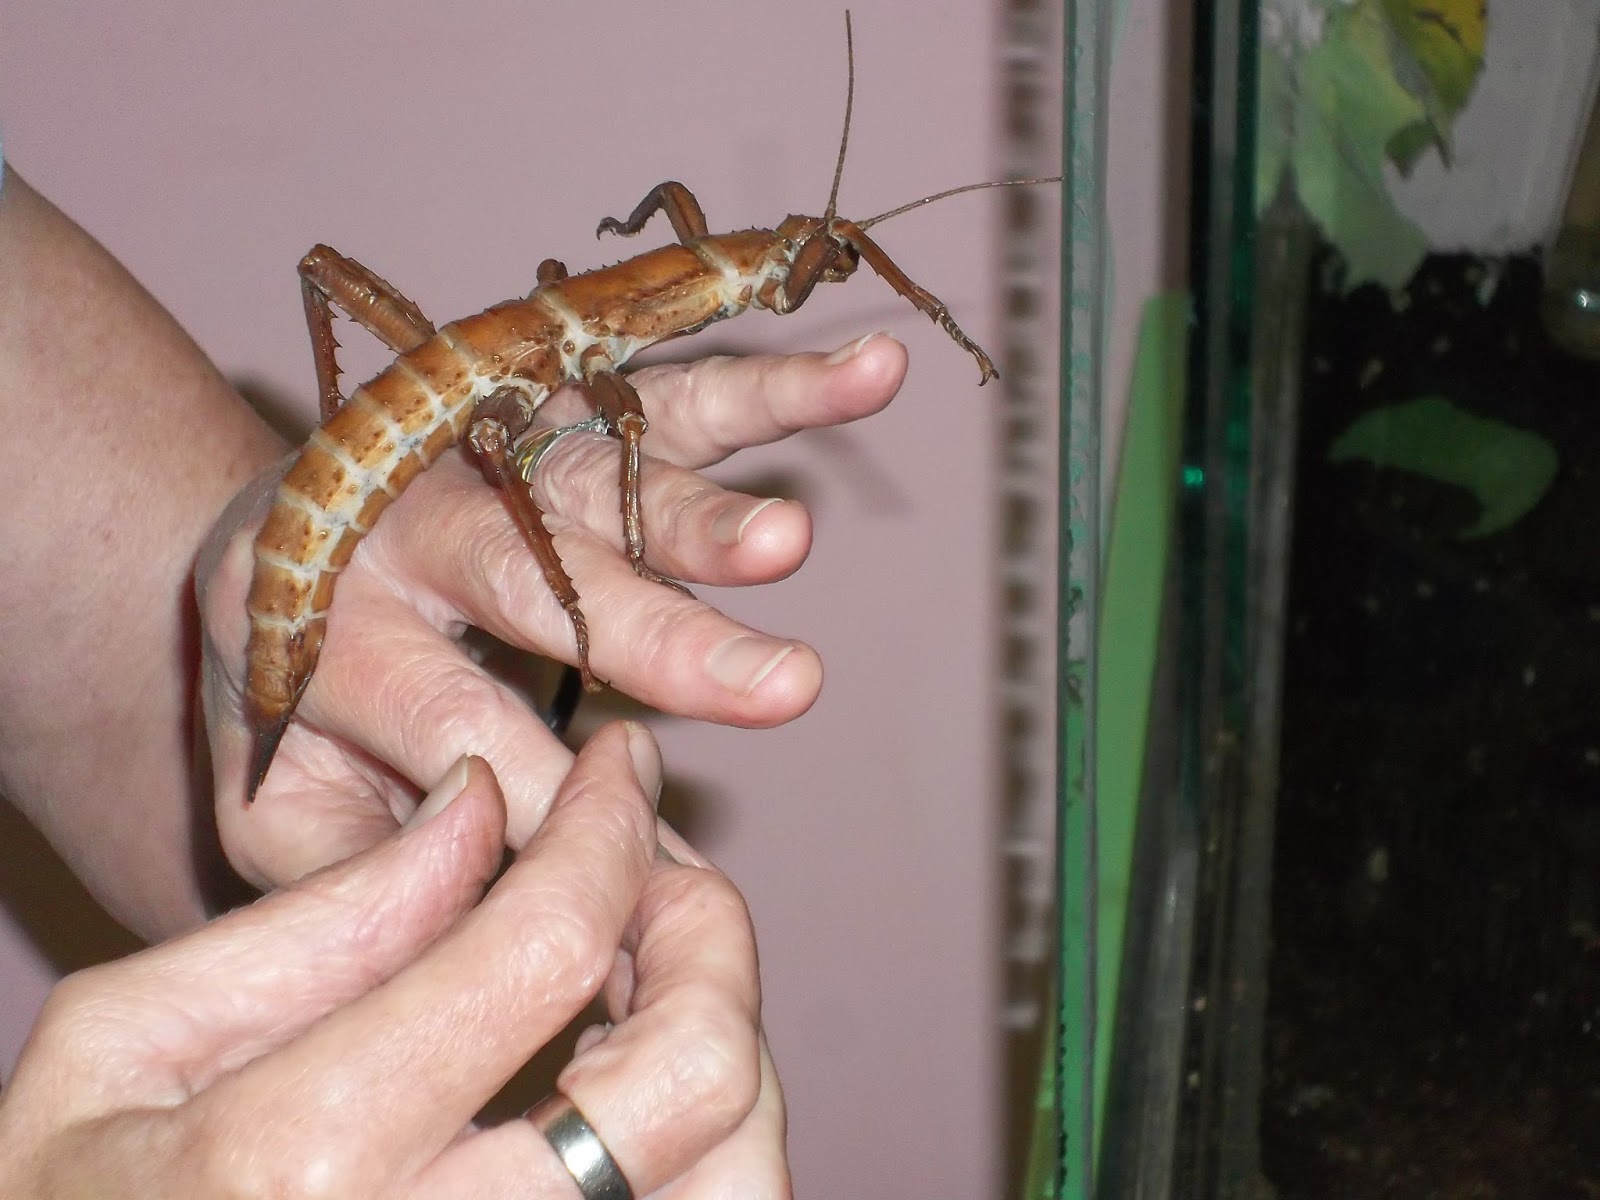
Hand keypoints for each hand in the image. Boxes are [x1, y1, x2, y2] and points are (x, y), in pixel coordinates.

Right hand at [0, 725, 788, 1198]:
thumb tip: (480, 805)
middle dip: (708, 937)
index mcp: (302, 1158)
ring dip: (723, 1041)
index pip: (542, 946)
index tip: (621, 765)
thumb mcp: (128, 1042)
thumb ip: (321, 920)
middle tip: (665, 873)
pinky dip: (704, 1140)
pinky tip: (630, 1084)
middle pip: (694, 1074)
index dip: (608, 825)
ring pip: (735, 1178)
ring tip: (656, 972)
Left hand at [197, 335, 905, 887]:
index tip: (662, 877)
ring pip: (608, 472)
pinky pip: (672, 392)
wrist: (262, 545)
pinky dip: (773, 386)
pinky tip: (872, 371)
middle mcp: (408, 523)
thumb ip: (366, 867)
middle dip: (659, 638)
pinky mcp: (563, 411)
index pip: (457, 728)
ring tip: (791, 538)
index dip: (561, 799)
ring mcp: (491, 455)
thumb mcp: (283, 800)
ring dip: (706, 506)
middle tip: (782, 690)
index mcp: (325, 629)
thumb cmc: (299, 702)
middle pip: (534, 578)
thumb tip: (502, 922)